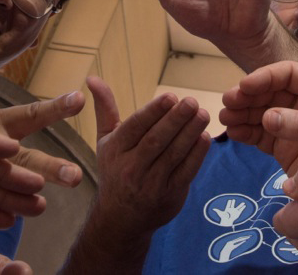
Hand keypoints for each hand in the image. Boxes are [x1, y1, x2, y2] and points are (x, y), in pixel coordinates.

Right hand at [86, 75, 210, 233]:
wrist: (120, 219)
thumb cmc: (115, 169)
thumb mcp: (106, 140)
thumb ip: (105, 109)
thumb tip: (92, 78)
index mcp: (115, 150)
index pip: (135, 128)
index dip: (153, 112)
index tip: (170, 97)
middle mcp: (131, 168)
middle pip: (156, 141)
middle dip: (175, 120)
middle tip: (191, 101)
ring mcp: (151, 184)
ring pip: (173, 155)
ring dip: (190, 133)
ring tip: (203, 113)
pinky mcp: (169, 196)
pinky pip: (186, 172)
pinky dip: (197, 155)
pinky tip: (205, 137)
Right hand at [219, 61, 297, 173]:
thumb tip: (268, 116)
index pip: (288, 73)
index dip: (265, 76)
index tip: (245, 86)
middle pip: (269, 90)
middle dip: (248, 95)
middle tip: (228, 102)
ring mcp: (292, 123)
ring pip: (261, 110)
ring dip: (242, 112)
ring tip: (226, 118)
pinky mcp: (283, 144)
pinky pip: (260, 133)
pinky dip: (246, 131)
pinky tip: (234, 132)